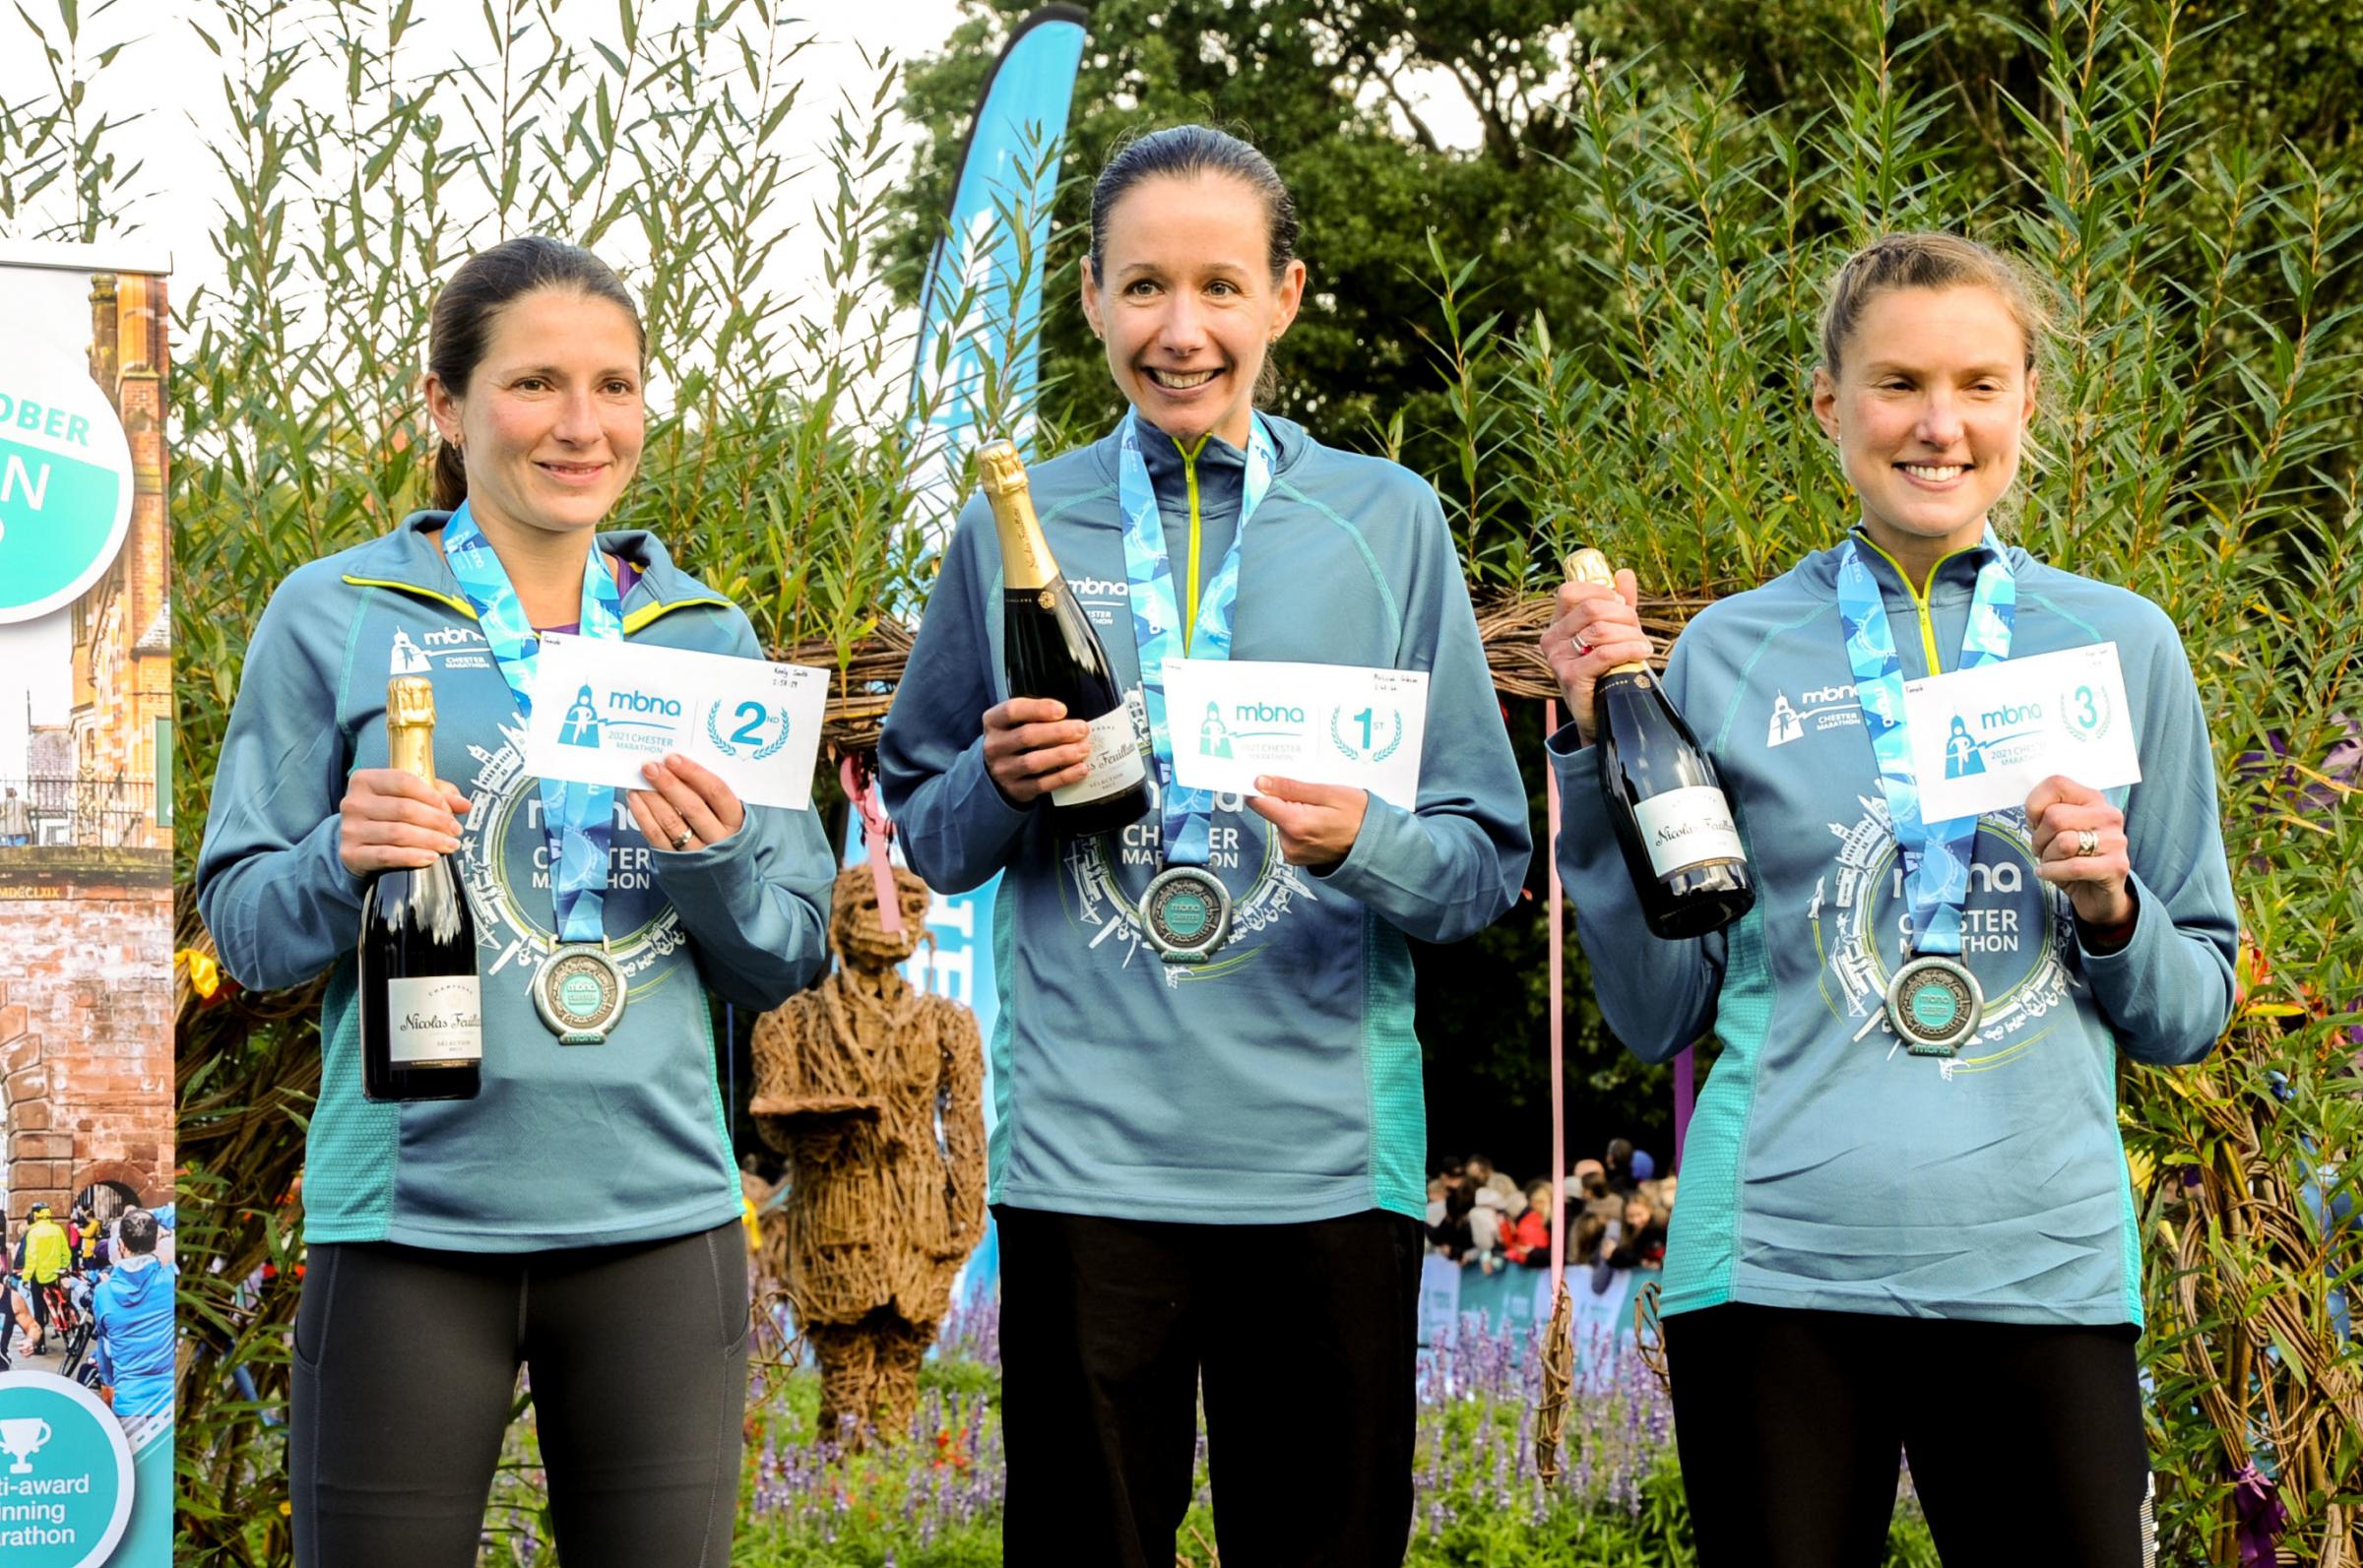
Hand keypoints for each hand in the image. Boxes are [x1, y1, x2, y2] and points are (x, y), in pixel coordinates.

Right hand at [338, 768, 469, 874]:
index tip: (450, 810)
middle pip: (404, 809)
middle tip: (455, 831)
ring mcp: (350, 829)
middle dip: (436, 821)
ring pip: (398, 833)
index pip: (404, 781)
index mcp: (365, 780)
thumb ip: (438, 794)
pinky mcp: (351, 853)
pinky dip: (413, 857)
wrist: (358, 846)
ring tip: (449, 845)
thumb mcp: (410, 798)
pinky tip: (431, 857)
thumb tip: (464, 804)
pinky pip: (387, 855)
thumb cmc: (387, 817)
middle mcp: (354, 802)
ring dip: (431, 840)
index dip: (432, 796)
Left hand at [631, 753, 745, 851]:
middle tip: (650, 767)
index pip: (715, 791)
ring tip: (639, 781)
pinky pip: (656, 836)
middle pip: (692, 806)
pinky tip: (636, 799)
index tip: (672, 758)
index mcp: (735, 820)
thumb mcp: (727, 814)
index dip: (693, 773)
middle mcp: (718, 838)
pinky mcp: (676, 862)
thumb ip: (708, 793)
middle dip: (668, 783)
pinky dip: (643, 815)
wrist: (721, 874)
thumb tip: (675, 766)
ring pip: (671, 822)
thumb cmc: (722, 831)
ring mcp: (697, 852)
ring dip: (652, 798)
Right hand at [982, 698, 1092, 803]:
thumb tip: (1071, 721)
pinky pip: (1042, 784)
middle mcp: (994, 746)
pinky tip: (1080, 769)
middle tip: (1082, 730)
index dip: (1039, 709)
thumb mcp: (1017, 721)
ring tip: (1084, 748)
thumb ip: (1038, 716)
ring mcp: (1003, 770)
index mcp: (993, 722)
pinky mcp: (1015, 789)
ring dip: (1063, 754)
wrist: (999, 770)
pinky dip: (1064, 776)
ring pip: (1034, 762)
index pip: (1012, 710)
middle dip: (1058, 732)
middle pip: (1026, 736)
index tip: (1063, 710)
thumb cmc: (1016, 739)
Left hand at [1247, 775, 1367, 869]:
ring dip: (1294, 813)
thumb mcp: (1328, 793)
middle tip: (1313, 797)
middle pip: (1271, 811)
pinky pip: (1289, 834)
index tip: (1270, 778)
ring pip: (1280, 822)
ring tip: (1321, 812)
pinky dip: (1299, 826)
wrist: (1376, 846)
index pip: (1259, 802)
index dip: (1262, 787)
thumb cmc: (1359, 816)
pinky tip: (1319, 824)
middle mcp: (1289, 843)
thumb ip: (1291, 788)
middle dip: (1286, 800)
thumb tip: (1260, 781)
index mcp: (1295, 824)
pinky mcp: (1297, 858)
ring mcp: (1292, 853)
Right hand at [1539, 567, 1653, 746]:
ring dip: (1631, 635)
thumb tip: (1623, 573)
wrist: (1602, 712)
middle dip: (1624, 616)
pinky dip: (1629, 649)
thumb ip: (1617, 603)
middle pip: (1592, 609)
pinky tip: (1642, 653)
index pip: (1570, 591)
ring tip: (1643, 646)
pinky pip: (1604, 654)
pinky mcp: (1570, 678)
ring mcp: (1558, 659)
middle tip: (1638, 630)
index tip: (1622, 605)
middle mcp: (1551, 639)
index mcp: (1557, 623)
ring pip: (1601, 630)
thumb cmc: (1606, 668)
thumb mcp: (1612, 632)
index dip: (1601, 592)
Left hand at [2026, 774, 2132, 925]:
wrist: (2097, 895)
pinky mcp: (2117, 866)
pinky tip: (2049, 874)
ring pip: (2064, 842)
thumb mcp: (2054, 831)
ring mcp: (2116, 840)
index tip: (2034, 823)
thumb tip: (2032, 811)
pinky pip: (2074, 866)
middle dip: (2039, 838)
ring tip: (2051, 862)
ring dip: (2047, 857)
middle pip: (2055, 817)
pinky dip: (2052, 872)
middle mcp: (2109, 815)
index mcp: (2092, 799)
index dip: (2034, 805)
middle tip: (2041, 850)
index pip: (2056, 784)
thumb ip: (2043, 814)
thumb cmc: (2071, 858)